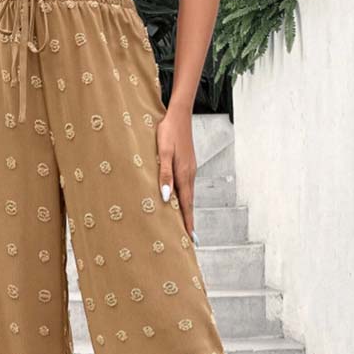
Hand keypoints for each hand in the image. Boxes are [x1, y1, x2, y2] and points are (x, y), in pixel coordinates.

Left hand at [157, 106, 198, 245]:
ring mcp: (190, 170)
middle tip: (190, 239)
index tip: (190, 239)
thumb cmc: (168, 132)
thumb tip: (165, 197)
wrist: (179, 114)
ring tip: (185, 225)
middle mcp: (189, 175)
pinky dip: (184, 199)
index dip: (187, 223)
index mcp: (183, 175)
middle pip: (189, 204)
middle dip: (189, 221)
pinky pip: (186, 187)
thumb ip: (164, 175)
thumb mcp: (163, 153)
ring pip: (188, 196)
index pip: (186, 205)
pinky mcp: (187, 165)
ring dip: (187, 211)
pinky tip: (180, 201)